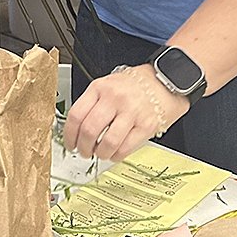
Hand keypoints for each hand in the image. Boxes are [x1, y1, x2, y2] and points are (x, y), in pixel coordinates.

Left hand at [63, 64, 188, 162]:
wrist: (166, 80)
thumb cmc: (136, 84)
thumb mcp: (109, 84)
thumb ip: (93, 102)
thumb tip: (77, 127)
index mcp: (100, 88)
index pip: (76, 114)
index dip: (69, 134)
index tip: (69, 143)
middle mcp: (114, 99)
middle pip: (89, 130)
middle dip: (83, 147)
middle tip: (84, 151)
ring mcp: (131, 112)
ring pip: (107, 142)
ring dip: (100, 154)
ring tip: (100, 154)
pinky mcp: (146, 126)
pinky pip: (125, 147)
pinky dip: (116, 156)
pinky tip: (115, 154)